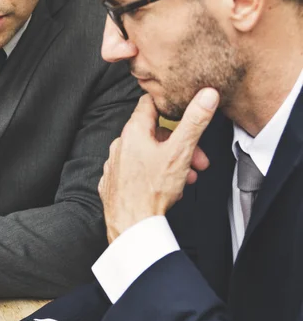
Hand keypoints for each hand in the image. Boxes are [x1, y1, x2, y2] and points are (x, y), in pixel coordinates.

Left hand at [100, 89, 219, 241]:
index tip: (182, 112)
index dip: (169, 107)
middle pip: (153, 135)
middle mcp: (120, 145)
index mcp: (133, 132)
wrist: (131, 225)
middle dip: (180, 145)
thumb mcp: (180, 152)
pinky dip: (152, 176)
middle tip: (198, 161)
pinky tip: (166, 188)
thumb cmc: (152, 191)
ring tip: (186, 178)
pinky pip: (136, 172)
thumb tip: (207, 95)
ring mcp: (115, 164)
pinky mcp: (113, 182)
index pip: (149, 104)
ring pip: (147, 155)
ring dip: (170, 163)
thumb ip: (194, 121)